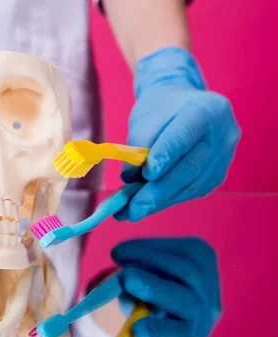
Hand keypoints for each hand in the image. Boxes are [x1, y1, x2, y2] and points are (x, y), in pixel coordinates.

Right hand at [112, 237, 220, 336]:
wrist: (172, 285)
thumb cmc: (148, 307)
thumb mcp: (136, 313)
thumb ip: (133, 306)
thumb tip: (126, 290)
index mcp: (191, 332)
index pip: (178, 333)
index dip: (158, 331)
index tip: (135, 331)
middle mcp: (207, 308)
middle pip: (182, 298)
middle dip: (152, 287)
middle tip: (126, 278)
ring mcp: (209, 279)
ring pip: (178, 266)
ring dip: (143, 257)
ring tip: (117, 256)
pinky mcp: (203, 253)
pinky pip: (174, 247)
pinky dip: (146, 247)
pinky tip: (127, 250)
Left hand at [117, 47, 240, 221]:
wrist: (183, 106)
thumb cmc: (162, 109)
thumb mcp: (146, 117)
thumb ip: (138, 144)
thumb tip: (131, 179)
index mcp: (205, 109)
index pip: (184, 134)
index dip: (166, 155)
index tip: (147, 174)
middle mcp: (222, 134)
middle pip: (190, 167)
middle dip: (158, 191)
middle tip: (133, 209)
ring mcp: (224, 157)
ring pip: (190, 185)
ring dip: (159, 202)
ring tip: (131, 212)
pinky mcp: (217, 176)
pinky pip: (190, 191)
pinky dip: (166, 200)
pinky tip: (146, 206)